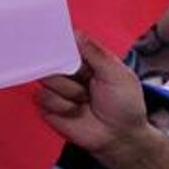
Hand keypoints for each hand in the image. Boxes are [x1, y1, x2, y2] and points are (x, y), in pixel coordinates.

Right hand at [37, 35, 154, 156]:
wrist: (119, 136)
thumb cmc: (125, 105)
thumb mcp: (117, 74)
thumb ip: (95, 53)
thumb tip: (75, 32)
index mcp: (89, 60)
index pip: (68, 42)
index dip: (62, 42)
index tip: (60, 41)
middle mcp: (71, 72)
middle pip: (51, 58)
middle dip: (66, 68)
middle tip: (84, 78)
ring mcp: (59, 88)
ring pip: (47, 78)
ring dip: (68, 90)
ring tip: (85, 100)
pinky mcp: (48, 106)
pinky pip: (42, 97)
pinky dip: (61, 105)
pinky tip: (75, 111)